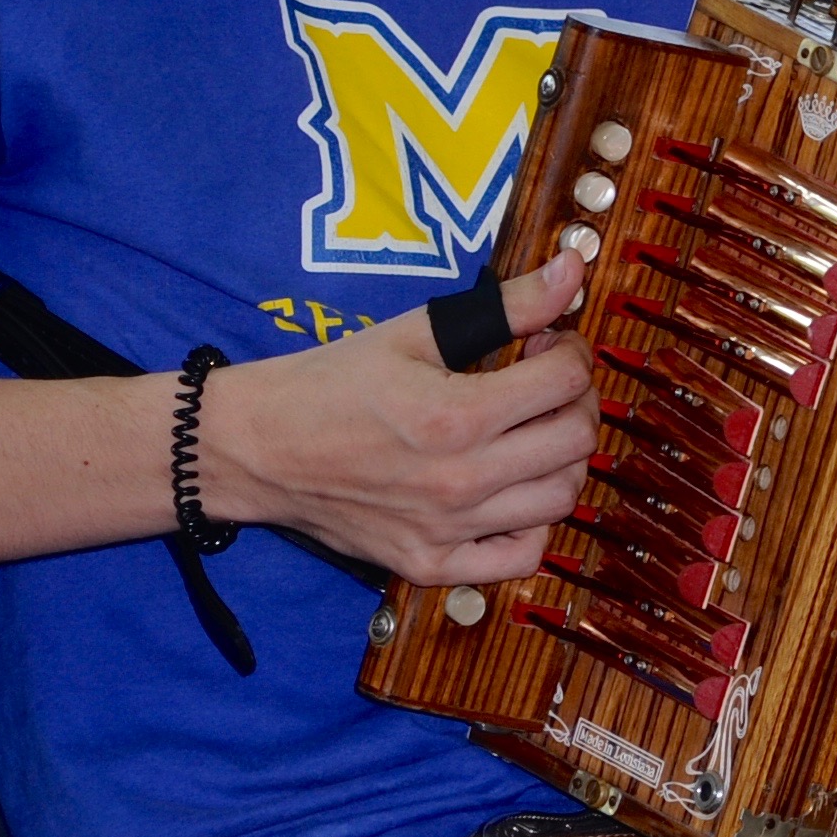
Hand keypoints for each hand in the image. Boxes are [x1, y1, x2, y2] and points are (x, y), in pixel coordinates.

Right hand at [203, 252, 596, 585]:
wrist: (258, 449)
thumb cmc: (332, 383)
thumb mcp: (416, 331)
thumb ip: (506, 305)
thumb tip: (571, 270)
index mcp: (457, 415)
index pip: (568, 380)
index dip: (572, 349)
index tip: (548, 342)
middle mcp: (461, 481)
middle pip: (577, 441)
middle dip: (578, 399)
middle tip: (548, 383)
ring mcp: (448, 531)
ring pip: (561, 500)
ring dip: (563, 458)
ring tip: (532, 432)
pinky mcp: (430, 566)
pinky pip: (520, 557)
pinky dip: (533, 524)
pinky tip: (512, 491)